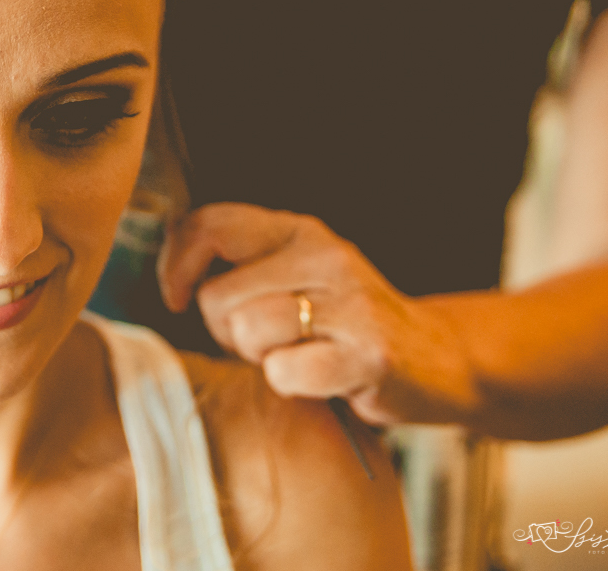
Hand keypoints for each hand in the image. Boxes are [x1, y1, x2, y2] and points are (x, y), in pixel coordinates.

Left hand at [157, 202, 471, 424]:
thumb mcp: (293, 273)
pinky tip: (318, 377)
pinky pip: (285, 371)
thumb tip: (170, 262)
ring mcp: (349, 303)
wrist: (437, 360)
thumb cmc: (342, 323)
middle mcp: (324, 255)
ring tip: (296, 354)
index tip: (179, 298)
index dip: (176, 265)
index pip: (209, 223)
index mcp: (298, 230)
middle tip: (267, 340)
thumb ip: (238, 262)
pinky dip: (289, 383)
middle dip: (226, 330)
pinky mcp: (368, 353)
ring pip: (247, 330)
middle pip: (217, 295)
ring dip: (260, 357)